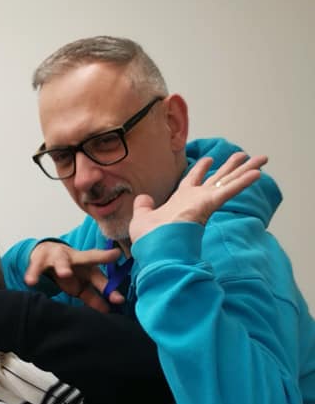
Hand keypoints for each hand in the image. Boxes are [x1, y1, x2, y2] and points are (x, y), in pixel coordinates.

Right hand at [25, 241, 123, 311]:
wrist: (45, 255)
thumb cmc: (70, 272)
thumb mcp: (82, 286)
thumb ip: (94, 298)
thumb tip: (108, 313)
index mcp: (88, 267)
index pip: (103, 274)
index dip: (113, 284)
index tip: (123, 288)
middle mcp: (76, 259)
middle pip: (89, 257)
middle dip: (100, 257)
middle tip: (113, 256)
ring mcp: (58, 257)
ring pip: (62, 260)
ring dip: (64, 266)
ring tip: (64, 274)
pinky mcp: (40, 260)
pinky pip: (36, 268)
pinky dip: (33, 274)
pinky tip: (30, 281)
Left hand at [129, 152, 268, 242]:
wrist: (155, 248)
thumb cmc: (150, 239)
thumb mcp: (142, 217)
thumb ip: (144, 206)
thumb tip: (143, 198)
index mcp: (181, 201)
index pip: (193, 180)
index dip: (200, 168)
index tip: (208, 159)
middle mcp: (196, 200)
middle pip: (218, 178)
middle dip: (230, 167)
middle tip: (244, 155)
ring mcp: (204, 202)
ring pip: (229, 181)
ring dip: (245, 170)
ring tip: (262, 158)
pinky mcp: (209, 205)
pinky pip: (229, 190)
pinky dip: (243, 182)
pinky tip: (257, 173)